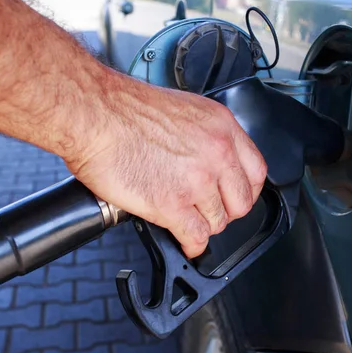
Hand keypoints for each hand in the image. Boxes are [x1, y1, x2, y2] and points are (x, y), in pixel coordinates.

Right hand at [66, 77, 266, 257]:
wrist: (95, 114)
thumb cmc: (125, 108)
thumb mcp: (183, 110)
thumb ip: (204, 137)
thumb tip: (206, 160)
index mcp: (221, 127)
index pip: (256, 171)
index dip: (245, 190)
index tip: (234, 195)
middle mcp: (216, 154)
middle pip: (242, 202)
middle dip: (226, 211)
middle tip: (209, 211)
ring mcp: (196, 181)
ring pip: (218, 222)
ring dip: (203, 226)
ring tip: (187, 222)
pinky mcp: (172, 204)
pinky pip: (196, 237)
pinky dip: (191, 245)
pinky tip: (184, 241)